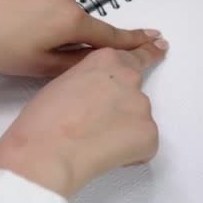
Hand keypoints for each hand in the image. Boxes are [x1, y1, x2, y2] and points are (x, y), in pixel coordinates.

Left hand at [0, 0, 159, 75]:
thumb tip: (93, 57)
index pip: (108, 34)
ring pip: (55, 3)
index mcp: (69, 19)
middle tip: (29, 47)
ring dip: (43, 16)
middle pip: (75, 20)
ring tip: (12, 28)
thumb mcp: (38, 68)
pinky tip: (6, 10)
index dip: (133, 39)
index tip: (155, 38)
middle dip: (62, 34)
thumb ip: (75, 63)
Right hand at [0, 39, 168, 196]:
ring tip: (93, 142)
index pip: (134, 53)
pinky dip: (131, 153)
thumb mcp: (63, 83)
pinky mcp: (150, 133)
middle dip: (125, 102)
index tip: (160, 47)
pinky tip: (105, 155)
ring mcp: (142, 105)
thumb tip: (97, 97)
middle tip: (108, 120)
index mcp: (105, 60)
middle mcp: (128, 77)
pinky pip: (145, 145)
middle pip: (137, 87)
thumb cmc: (42, 121)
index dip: (147, 53)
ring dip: (122, 130)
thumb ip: (90, 81)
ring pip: (139, 119)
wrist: (46, 152)